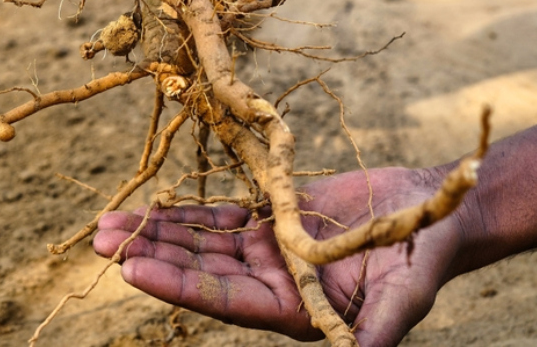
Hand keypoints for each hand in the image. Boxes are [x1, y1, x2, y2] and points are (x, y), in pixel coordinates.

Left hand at [93, 166, 463, 346]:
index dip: (178, 285)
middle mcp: (272, 283)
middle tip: (100, 241)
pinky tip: (152, 205)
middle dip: (150, 255)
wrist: (437, 216)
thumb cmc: (423, 260)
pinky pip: (222, 214)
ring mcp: (270, 248)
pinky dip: (187, 210)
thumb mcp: (402, 300)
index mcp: (293, 311)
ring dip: (157, 231)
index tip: (132, 269)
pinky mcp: (274, 216)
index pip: (223, 300)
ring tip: (107, 223)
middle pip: (200, 270)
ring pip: (202, 241)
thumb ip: (374, 332)